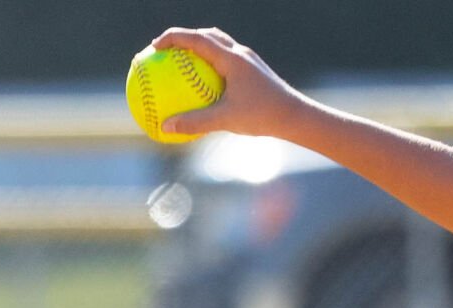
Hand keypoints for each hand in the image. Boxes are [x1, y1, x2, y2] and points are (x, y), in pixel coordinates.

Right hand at [150, 27, 308, 139]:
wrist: (298, 117)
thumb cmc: (263, 117)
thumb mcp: (226, 120)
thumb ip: (195, 122)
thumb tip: (166, 127)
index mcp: (231, 57)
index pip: (196, 38)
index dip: (172, 38)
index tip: (154, 46)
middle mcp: (241, 53)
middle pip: (207, 35)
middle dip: (184, 38)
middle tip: (165, 50)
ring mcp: (249, 62)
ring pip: (220, 46)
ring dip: (200, 48)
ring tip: (183, 62)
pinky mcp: (255, 72)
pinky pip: (228, 62)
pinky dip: (212, 66)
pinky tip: (206, 86)